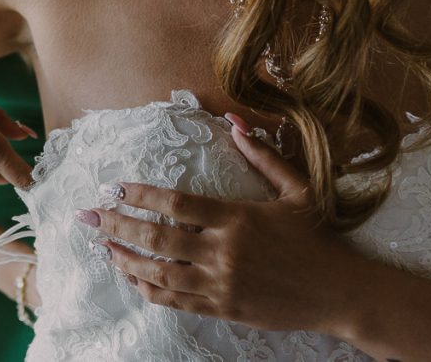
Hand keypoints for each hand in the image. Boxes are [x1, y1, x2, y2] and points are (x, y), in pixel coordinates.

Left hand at [84, 112, 362, 333]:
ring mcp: (222, 284)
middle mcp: (224, 251)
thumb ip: (263, 156)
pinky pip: (175, 300)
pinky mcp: (224, 309)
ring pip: (159, 273)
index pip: (176, 203)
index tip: (114, 187)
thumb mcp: (297, 190)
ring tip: (101, 245)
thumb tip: (234, 121)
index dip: (140, 195)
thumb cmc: (320, 238)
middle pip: (157, 238)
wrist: (343, 293)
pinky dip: (148, 288)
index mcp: (237, 218)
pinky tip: (131, 276)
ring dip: (124, 258)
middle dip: (116, 224)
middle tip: (87, 215)